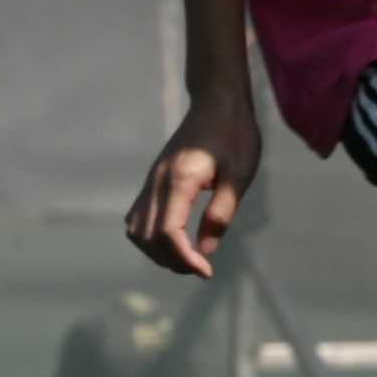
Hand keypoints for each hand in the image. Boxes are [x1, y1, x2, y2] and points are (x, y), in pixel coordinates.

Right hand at [128, 82, 261, 277]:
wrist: (217, 104)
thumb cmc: (235, 135)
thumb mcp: (240, 175)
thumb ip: (221, 213)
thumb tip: (206, 250)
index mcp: (179, 180)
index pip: (168, 232)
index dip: (183, 258)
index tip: (205, 272)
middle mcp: (156, 183)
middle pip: (147, 236)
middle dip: (171, 260)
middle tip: (201, 268)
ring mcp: (150, 181)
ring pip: (136, 229)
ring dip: (157, 251)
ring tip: (188, 259)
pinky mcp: (152, 181)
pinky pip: (137, 216)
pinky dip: (149, 236)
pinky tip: (173, 241)